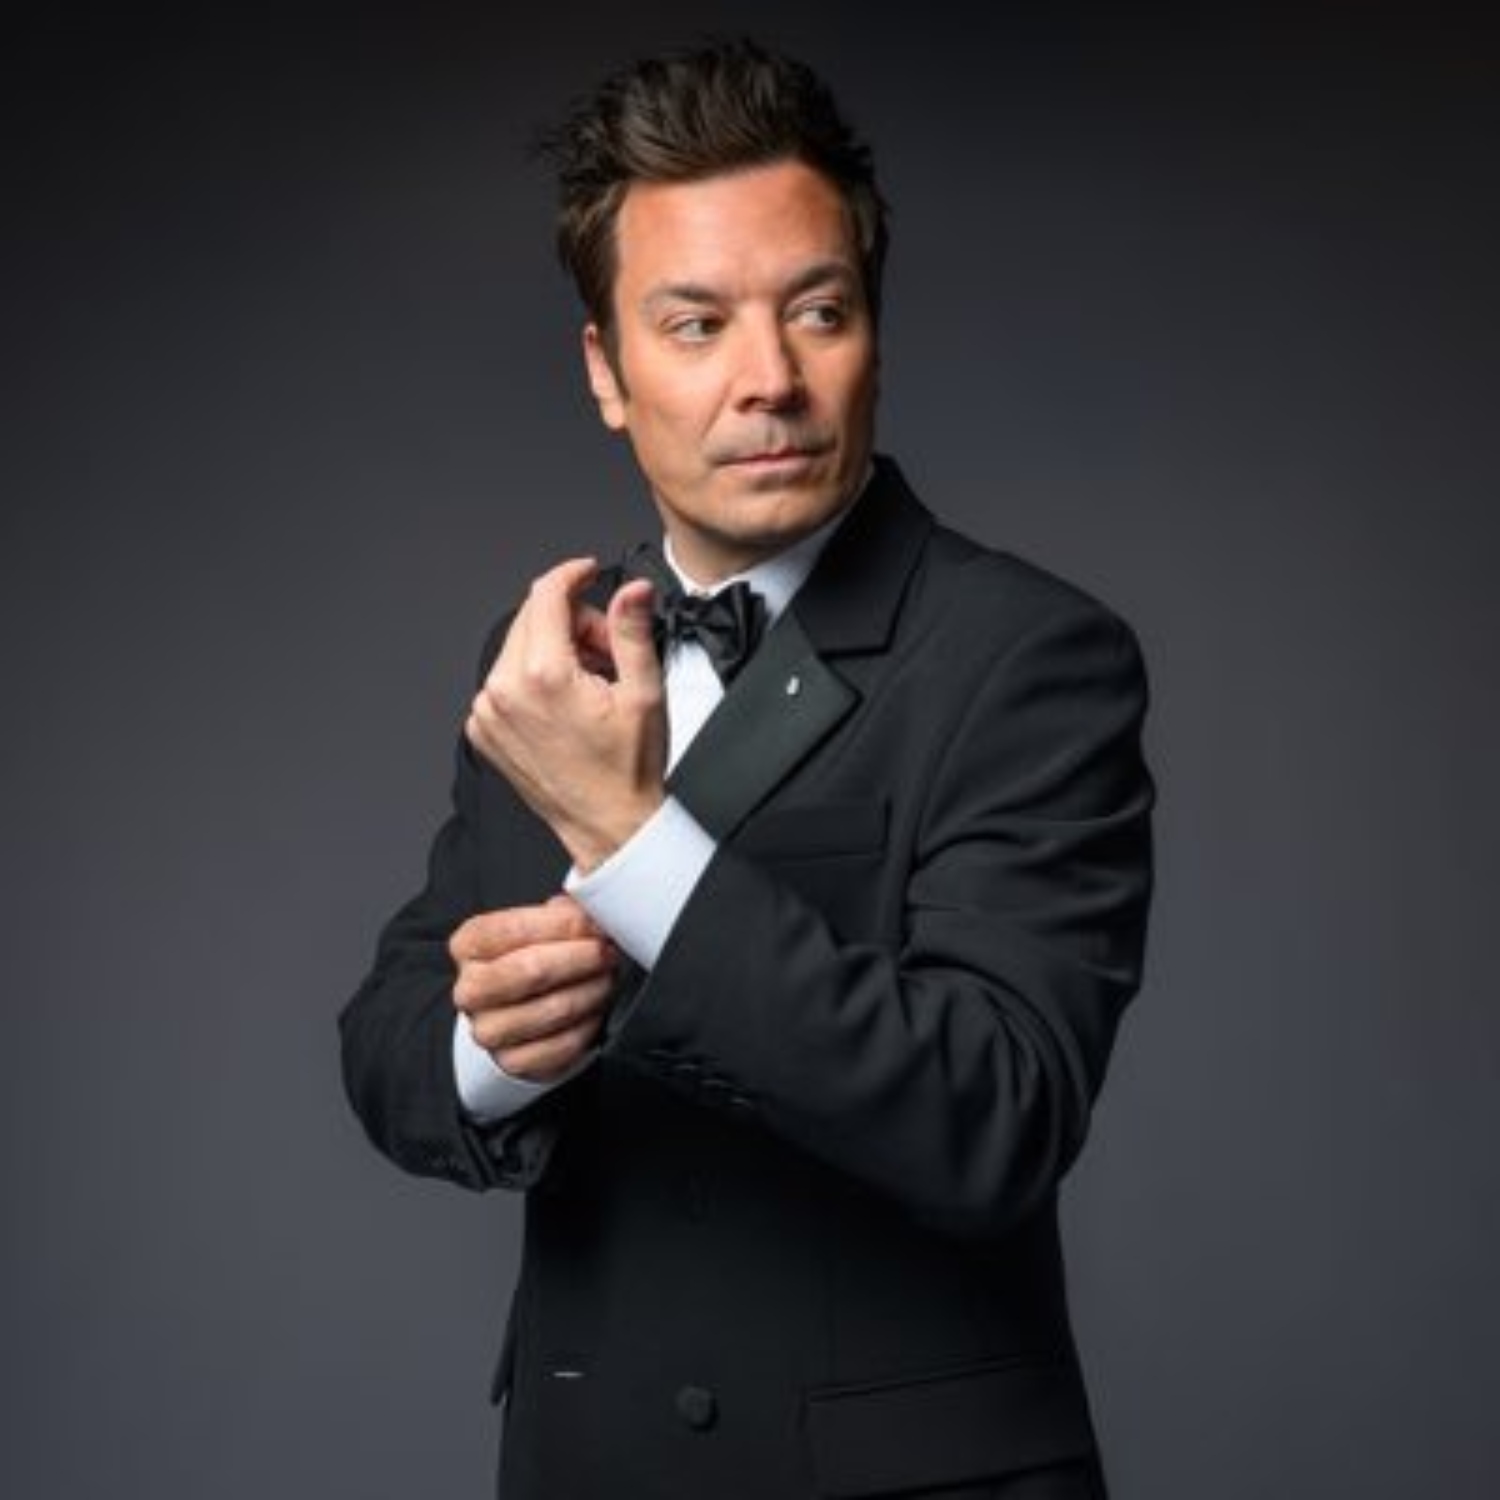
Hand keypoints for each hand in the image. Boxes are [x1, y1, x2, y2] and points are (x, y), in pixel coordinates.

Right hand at [450, 895, 616, 1081]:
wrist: (522, 1006)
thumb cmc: (534, 956)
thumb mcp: (541, 923)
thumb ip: (562, 911)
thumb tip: (592, 905)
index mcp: (469, 945)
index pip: (513, 929)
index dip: (564, 925)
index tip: (596, 924)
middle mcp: (471, 990)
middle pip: (531, 971)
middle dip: (581, 958)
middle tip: (607, 951)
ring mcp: (488, 1030)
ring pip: (553, 1009)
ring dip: (591, 990)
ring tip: (606, 977)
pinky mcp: (513, 1062)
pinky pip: (562, 1045)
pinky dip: (588, 1024)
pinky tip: (595, 1008)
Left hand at [466, 558, 665, 870]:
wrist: (608, 825)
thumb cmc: (627, 772)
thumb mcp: (644, 692)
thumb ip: (633, 630)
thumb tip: (634, 591)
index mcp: (543, 678)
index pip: (546, 595)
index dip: (571, 575)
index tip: (587, 572)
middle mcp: (505, 693)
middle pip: (532, 618)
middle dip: (573, 622)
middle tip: (608, 654)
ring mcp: (488, 714)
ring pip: (518, 647)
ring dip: (555, 650)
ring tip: (591, 685)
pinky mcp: (484, 731)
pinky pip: (506, 680)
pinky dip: (534, 678)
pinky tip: (566, 703)